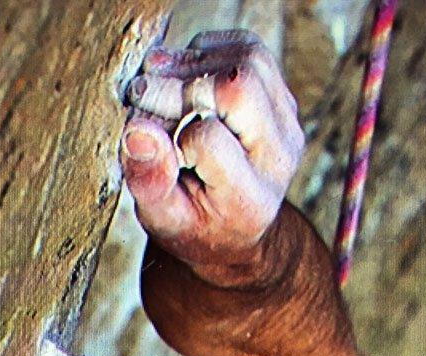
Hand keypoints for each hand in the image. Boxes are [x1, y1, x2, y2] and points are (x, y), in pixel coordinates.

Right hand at [121, 30, 352, 355]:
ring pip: (247, 59)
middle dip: (181, 82)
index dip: (165, 128)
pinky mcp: (283, 104)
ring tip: (160, 83)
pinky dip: (212, 53)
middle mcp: (278, 158)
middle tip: (143, 92)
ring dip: (195, 62)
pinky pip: (250, 52)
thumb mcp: (163, 221)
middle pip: (238, 86)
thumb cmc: (193, 228)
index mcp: (248, 198)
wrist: (236, 232)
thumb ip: (150, 181)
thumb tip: (138, 128)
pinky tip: (186, 79)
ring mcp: (287, 127)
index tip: (142, 134)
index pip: (207, 137)